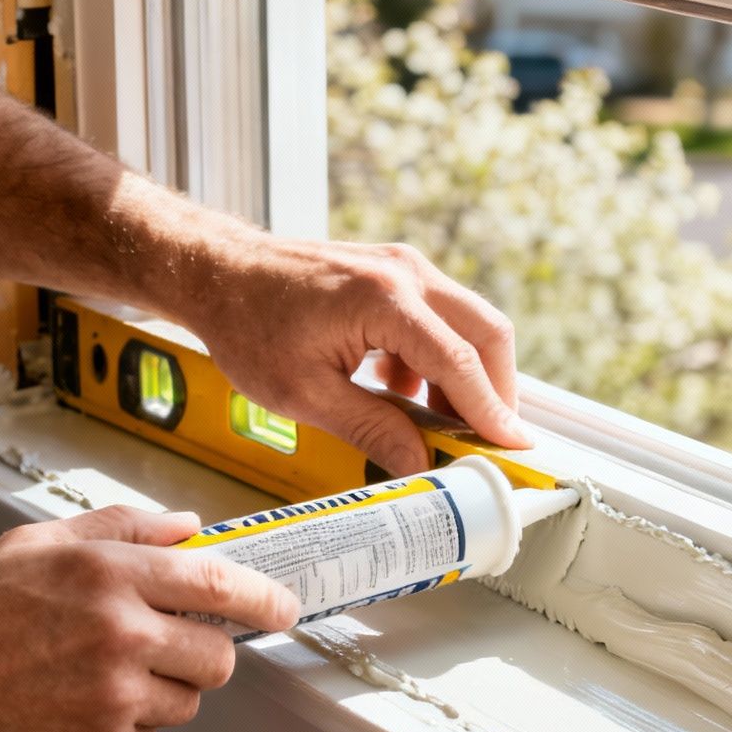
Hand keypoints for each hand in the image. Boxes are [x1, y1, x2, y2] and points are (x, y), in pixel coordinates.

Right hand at [0, 506, 299, 731]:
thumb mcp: (38, 546)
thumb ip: (122, 530)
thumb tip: (188, 527)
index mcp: (108, 576)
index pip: (219, 583)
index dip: (264, 598)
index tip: (283, 607)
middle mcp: (120, 637)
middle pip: (218, 657)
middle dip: (203, 652)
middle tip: (164, 646)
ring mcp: (113, 701)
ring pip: (186, 703)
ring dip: (161, 691)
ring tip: (96, 676)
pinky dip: (124, 727)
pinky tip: (73, 707)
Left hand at [180, 236, 533, 476]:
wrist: (218, 273)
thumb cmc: (248, 325)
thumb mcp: (304, 394)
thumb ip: (371, 429)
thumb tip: (419, 464)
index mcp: (384, 299)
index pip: (459, 363)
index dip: (492, 411)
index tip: (513, 446)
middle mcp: (405, 273)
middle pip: (486, 334)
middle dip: (496, 390)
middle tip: (488, 440)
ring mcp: (403, 267)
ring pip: (468, 323)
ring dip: (466, 376)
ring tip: (440, 426)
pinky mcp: (394, 273)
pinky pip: (440, 318)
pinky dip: (438, 359)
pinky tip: (404, 394)